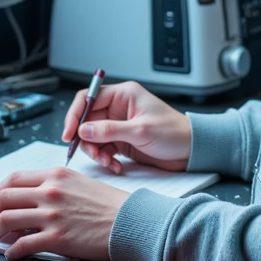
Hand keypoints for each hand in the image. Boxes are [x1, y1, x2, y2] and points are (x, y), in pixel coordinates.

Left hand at [0, 167, 126, 260]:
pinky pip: (23, 245)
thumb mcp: (79, 183)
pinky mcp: (58, 238)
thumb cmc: (109, 204)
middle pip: (3, 198)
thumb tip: (28, 201)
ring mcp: (53, 215)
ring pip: (6, 220)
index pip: (12, 178)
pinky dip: (12, 251)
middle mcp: (50, 191)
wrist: (132, 222)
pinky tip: (13, 254)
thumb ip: (53, 186)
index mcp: (55, 175)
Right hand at [61, 80, 191, 173]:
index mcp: (123, 95)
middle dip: (86, 139)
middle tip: (91, 153)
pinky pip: (104, 148)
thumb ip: (109, 130)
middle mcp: (119, 108)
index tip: (69, 133)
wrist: (191, 151)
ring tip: (108, 161)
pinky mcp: (123, 140)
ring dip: (97, 152)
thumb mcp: (140, 131)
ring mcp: (120, 125)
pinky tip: (116, 165)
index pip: (88, 98)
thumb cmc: (174, 133)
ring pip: (94, 137)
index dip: (75, 115)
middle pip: (87, 121)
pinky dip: (106, 159)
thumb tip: (83, 130)